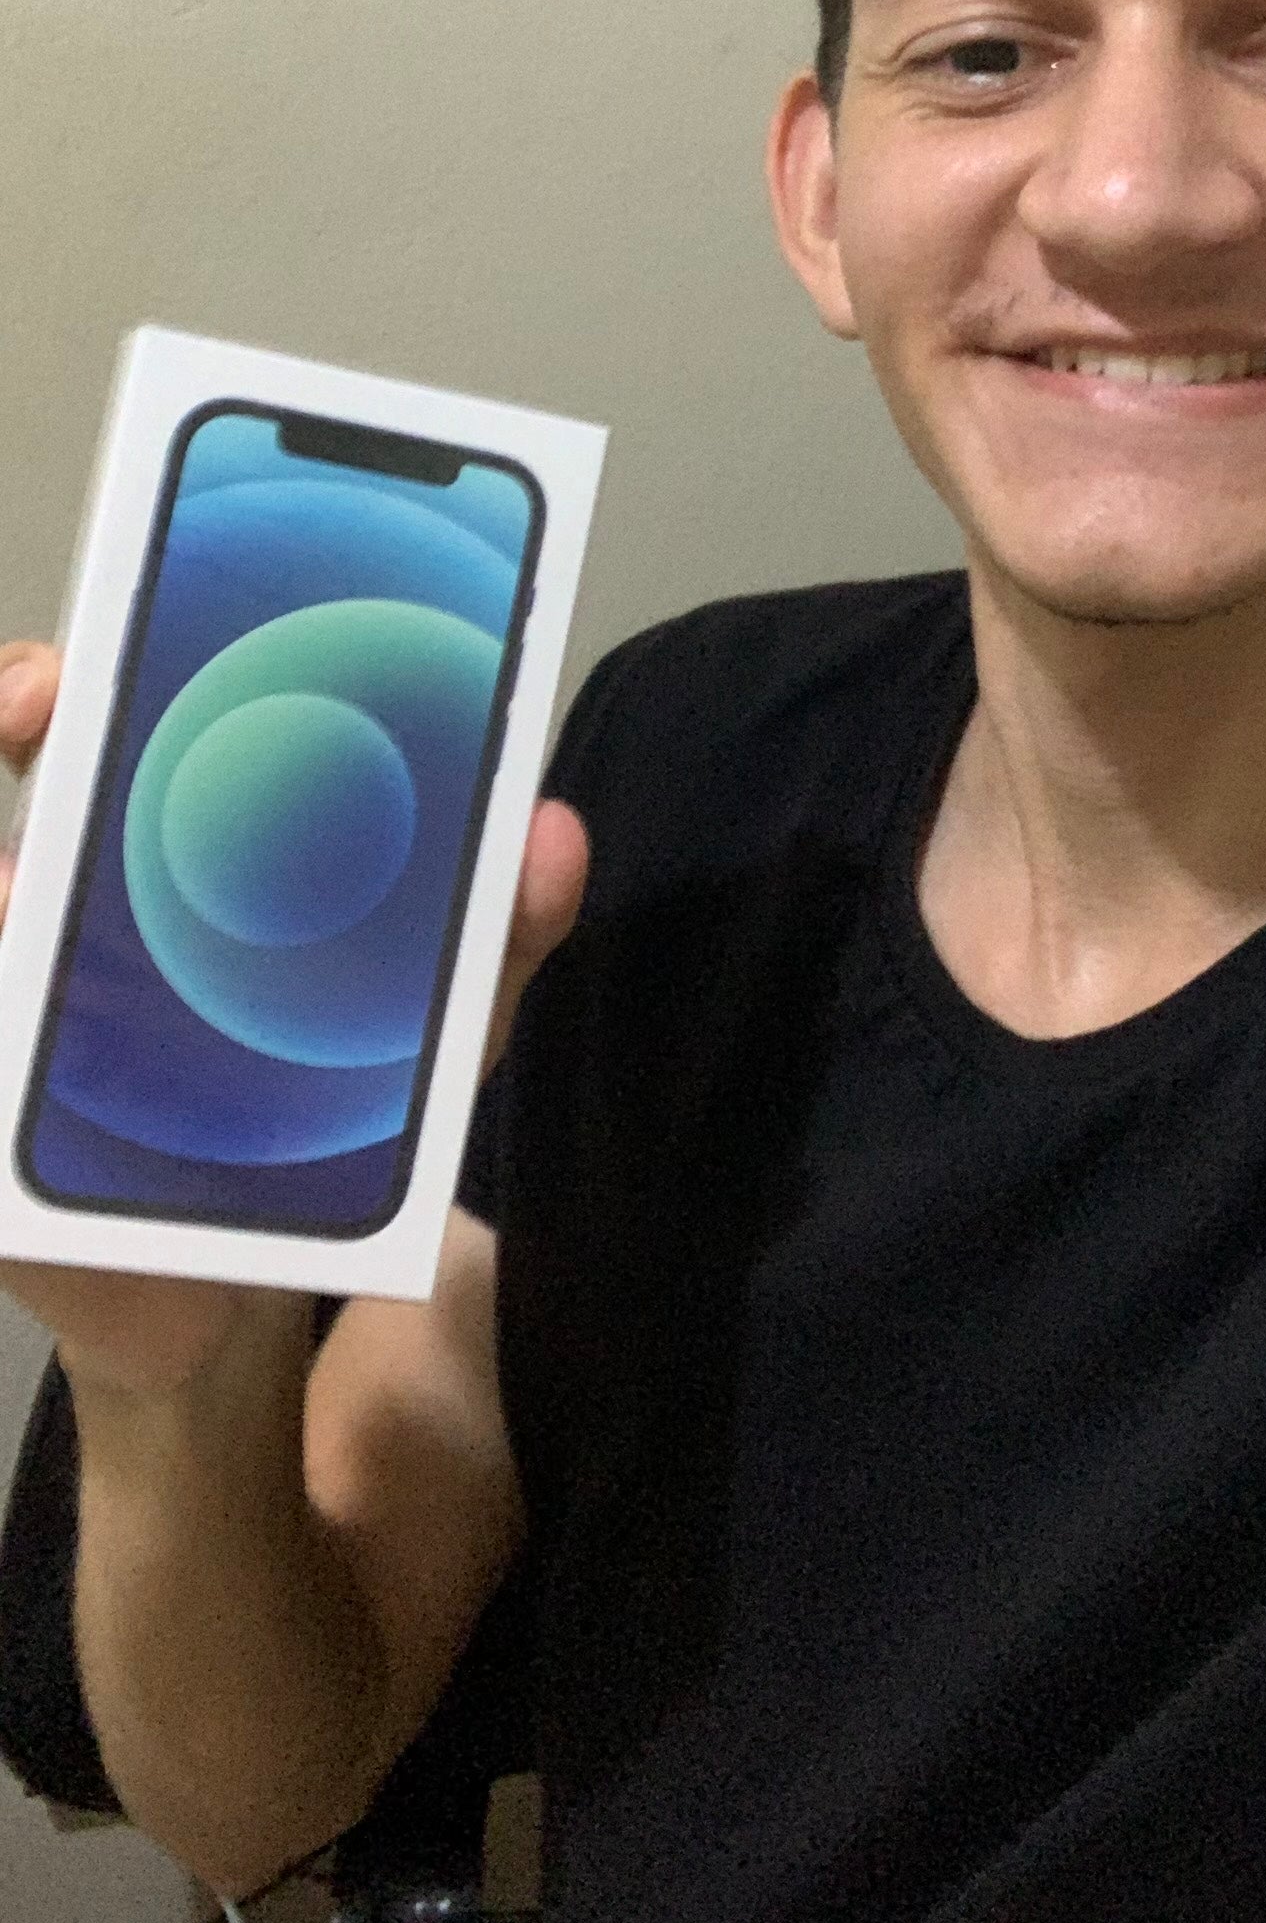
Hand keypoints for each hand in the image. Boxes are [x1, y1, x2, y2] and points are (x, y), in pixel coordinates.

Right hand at [0, 640, 586, 1400]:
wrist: (247, 1291)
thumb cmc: (320, 1112)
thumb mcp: (432, 1022)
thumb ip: (497, 931)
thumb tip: (555, 834)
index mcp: (177, 844)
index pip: (115, 711)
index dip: (93, 653)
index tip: (106, 632)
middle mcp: (77, 899)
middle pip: (21, 765)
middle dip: (17, 702)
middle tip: (45, 699)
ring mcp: (21, 999)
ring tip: (21, 891)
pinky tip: (16, 1047)